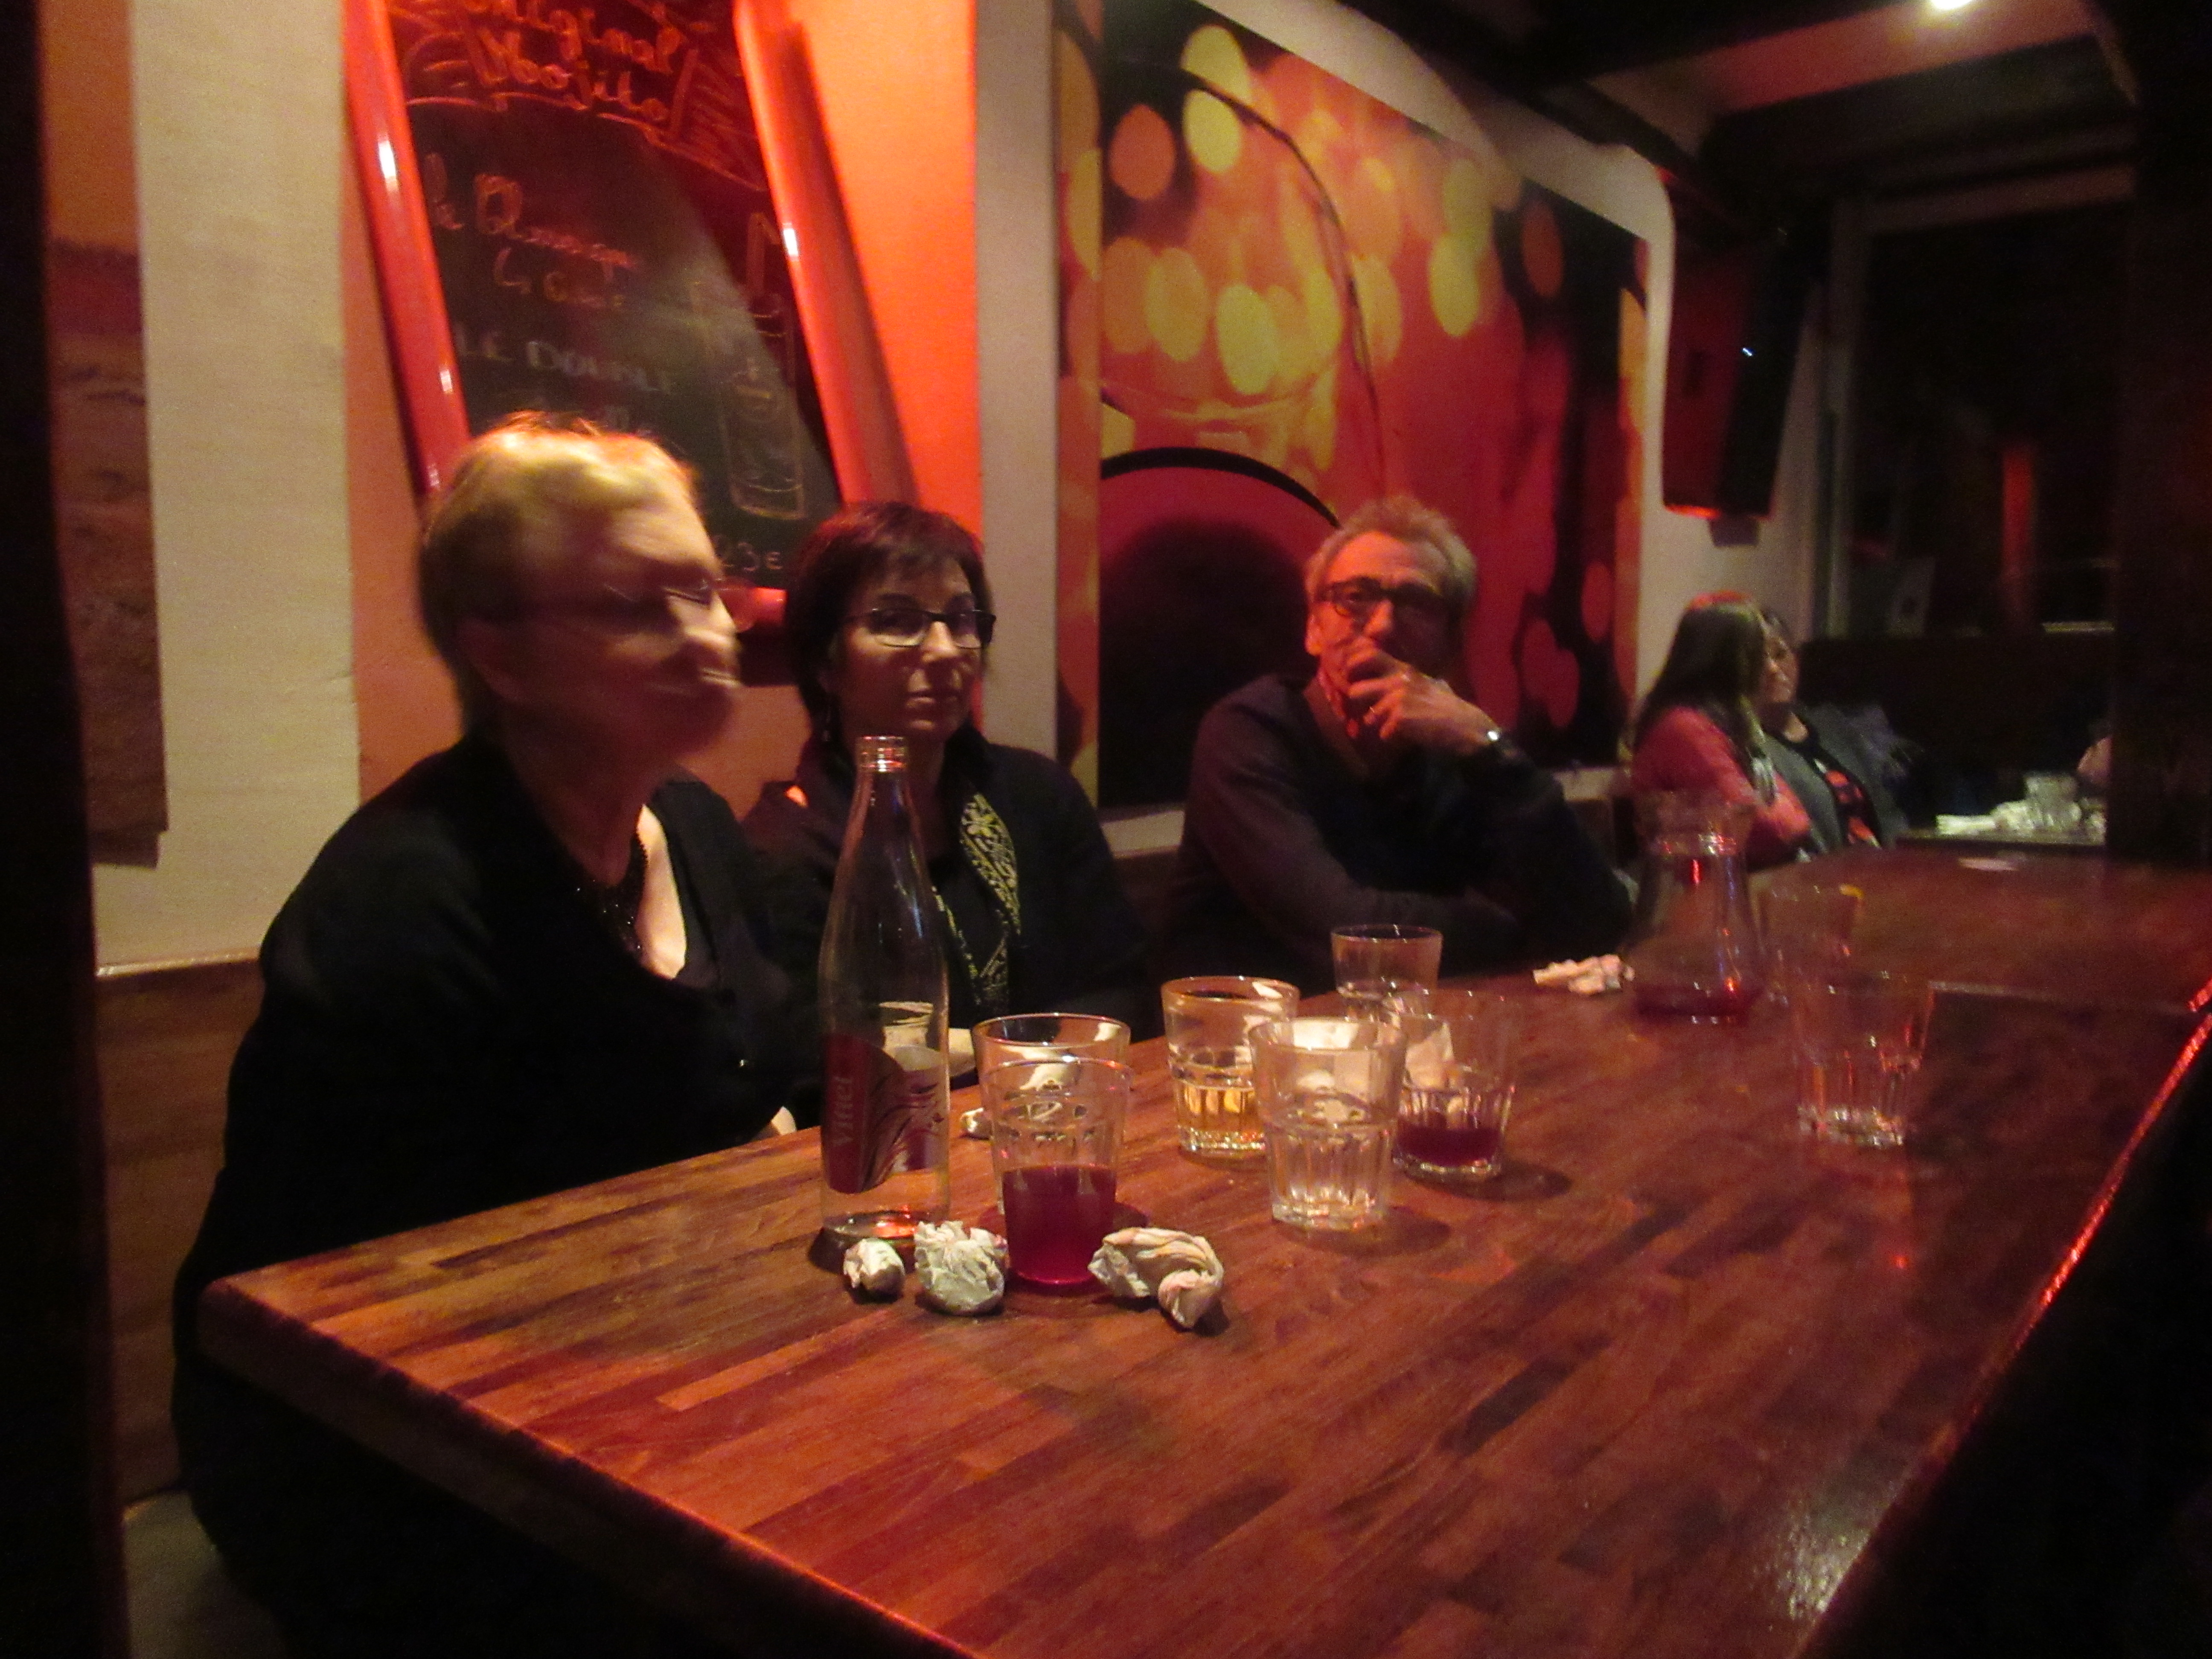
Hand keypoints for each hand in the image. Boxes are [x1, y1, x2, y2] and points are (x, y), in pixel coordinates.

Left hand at [1330, 640, 1500, 756]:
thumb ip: (1408, 679)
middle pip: (1356, 691)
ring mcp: (1397, 699)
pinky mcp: (1399, 719)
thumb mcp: (1430, 683)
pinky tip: (1409, 736)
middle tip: (1374, 713)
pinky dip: (1393, 739)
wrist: (1467, 728)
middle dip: (1361, 706)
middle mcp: (1398, 680)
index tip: (1350, 676)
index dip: (1353, 664)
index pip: (1369, 654)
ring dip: (1381, 726)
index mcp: (1404, 669)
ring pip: (1370, 717)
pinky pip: (1382, 733)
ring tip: (1401, 727)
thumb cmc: (1450, 707)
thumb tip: (1390, 676)